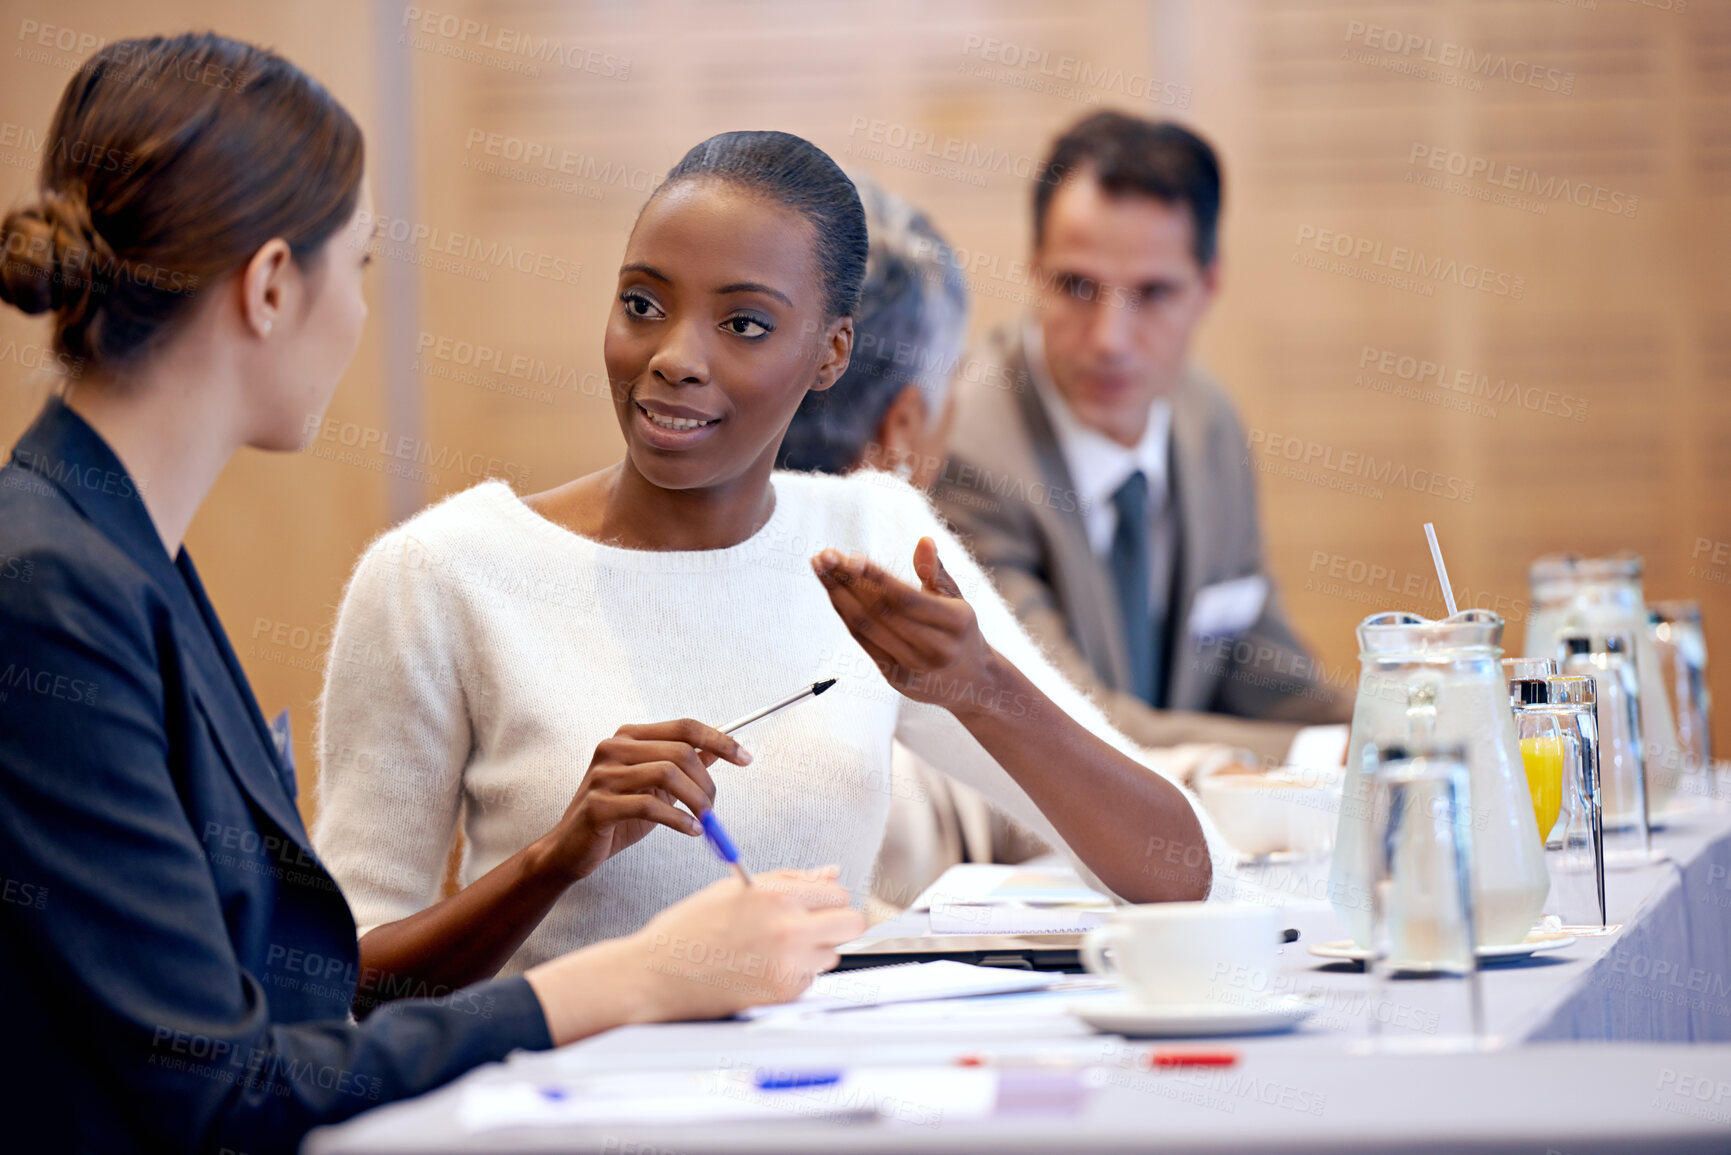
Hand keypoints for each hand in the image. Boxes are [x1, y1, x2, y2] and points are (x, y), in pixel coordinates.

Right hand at [525, 867, 867, 1042]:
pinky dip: (794, 974)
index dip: (826, 898)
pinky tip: (761, 968)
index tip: (815, 904)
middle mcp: (788, 930)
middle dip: (837, 923)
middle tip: (812, 926)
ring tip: (772, 947)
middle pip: (852, 924)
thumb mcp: (736, 889)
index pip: (837, 893)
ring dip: (814, 950)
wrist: (655, 975)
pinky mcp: (782, 995)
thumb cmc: (689, 927)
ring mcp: (788, 966)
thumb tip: (830, 873)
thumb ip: (789, 880)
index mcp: (776, 896)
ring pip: (832, 954)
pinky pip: (809, 980)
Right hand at [539, 719, 750, 882]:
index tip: (746, 758)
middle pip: (680, 751)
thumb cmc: (617, 815)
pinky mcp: (598, 804)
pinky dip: (679, 820)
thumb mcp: (655, 786)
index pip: (684, 726)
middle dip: (707, 781)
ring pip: (667, 774)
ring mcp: (603, 774)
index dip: (719, 740)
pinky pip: (650, 805)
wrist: (571, 849)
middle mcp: (614, 747)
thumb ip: (683, 764)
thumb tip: (721, 744)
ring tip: (705, 820)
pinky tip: (690, 831)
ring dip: (696, 801)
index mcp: (629, 736)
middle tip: (714, 806)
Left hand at [811, 537, 1003, 715]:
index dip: (875, 577)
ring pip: (867, 626)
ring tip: (820, 568)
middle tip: (825, 555)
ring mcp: (915, 667)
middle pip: (881, 611)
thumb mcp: (957, 600)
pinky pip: (864, 641)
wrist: (973, 683)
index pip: (906, 598)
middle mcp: (936, 648)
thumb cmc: (961, 632)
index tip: (850, 557)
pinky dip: (846, 615)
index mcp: (956, 622)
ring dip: (838, 595)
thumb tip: (924, 540)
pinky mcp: (897, 679)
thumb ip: (936, 571)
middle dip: (847, 580)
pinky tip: (834, 593)